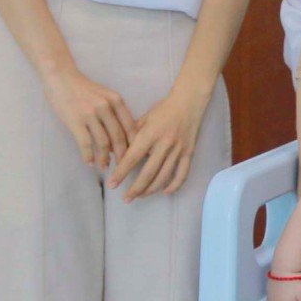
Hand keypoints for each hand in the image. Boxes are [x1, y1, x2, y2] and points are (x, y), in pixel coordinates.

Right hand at [46, 67, 134, 174]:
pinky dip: (89, 155)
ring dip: (105, 158)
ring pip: (103, 143)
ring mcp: (90, 114)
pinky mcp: (75, 120)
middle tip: (122, 167)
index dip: (134, 144)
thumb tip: (119, 139)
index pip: (130, 127)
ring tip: (104, 166)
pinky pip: (85, 143)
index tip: (135, 156)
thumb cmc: (83, 89)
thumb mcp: (105, 96)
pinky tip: (89, 162)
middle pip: (119, 137)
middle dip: (122, 155)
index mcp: (116, 101)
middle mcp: (106, 107)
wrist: (61, 77)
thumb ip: (114, 113)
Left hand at [109, 84, 207, 198]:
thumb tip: (115, 152)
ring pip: (164, 176)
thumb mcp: (143, 119)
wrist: (189, 101)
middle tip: (126, 198)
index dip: (121, 173)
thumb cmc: (162, 109)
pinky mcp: (189, 153)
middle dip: (135, 188)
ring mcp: (178, 150)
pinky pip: (182, 174)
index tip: (112, 185)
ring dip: (150, 189)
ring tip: (140, 196)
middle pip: (148, 172)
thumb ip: (130, 136)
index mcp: (150, 134)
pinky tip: (164, 191)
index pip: (132, 158)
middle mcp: (165, 144)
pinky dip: (173, 185)